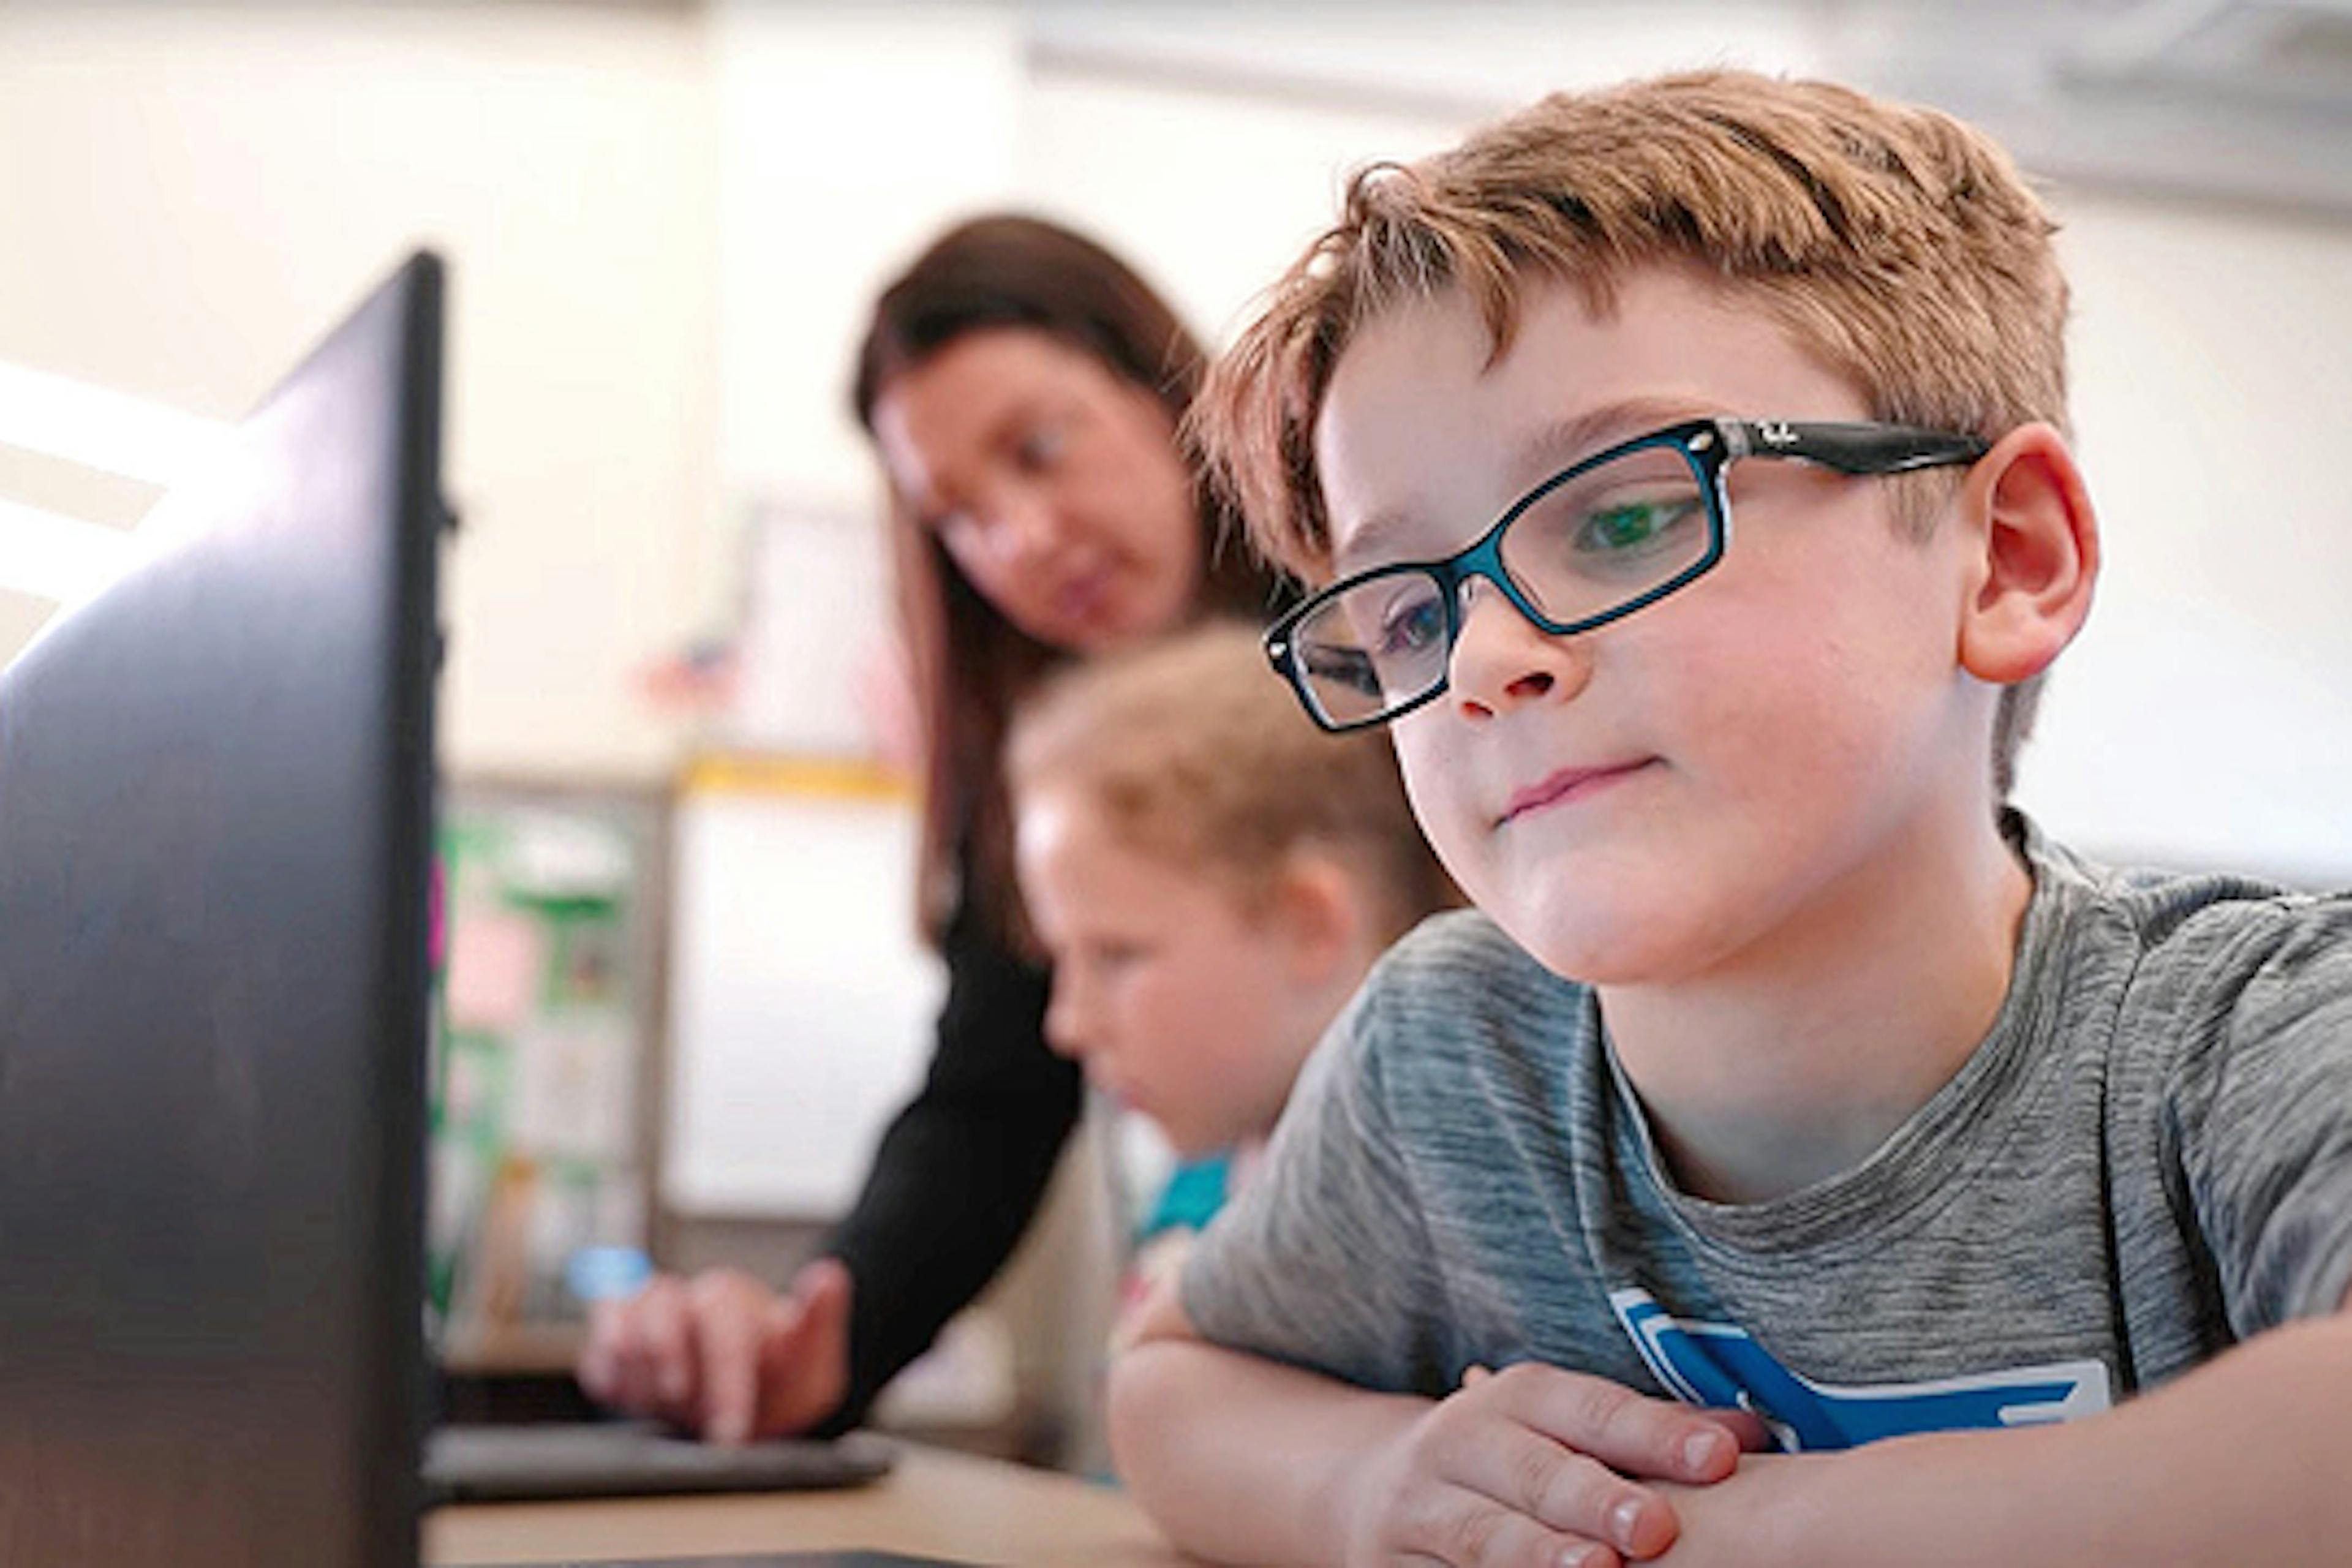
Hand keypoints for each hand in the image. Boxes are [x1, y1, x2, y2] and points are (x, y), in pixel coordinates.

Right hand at [577, 1257, 853, 1442]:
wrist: (750, 1392)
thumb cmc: (778, 1376)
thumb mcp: (811, 1360)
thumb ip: (818, 1321)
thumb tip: (827, 1275)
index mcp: (734, 1301)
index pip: (723, 1329)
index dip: (725, 1384)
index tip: (730, 1432)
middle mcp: (687, 1300)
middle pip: (662, 1313)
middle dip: (675, 1372)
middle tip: (691, 1412)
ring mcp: (648, 1315)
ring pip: (627, 1325)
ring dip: (642, 1376)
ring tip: (666, 1406)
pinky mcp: (616, 1338)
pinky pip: (598, 1345)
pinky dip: (607, 1370)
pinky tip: (626, 1393)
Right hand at [1335, 1362, 1769, 1567]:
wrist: (1367, 1493)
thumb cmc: (1505, 1458)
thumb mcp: (1560, 1427)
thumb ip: (1647, 1433)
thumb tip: (1753, 1436)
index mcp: (1518, 1398)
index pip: (1594, 1410)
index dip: (1656, 1435)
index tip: (1720, 1459)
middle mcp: (1464, 1442)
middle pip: (1537, 1471)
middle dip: (1596, 1499)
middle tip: (1657, 1527)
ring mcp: (1424, 1506)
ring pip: (1485, 1533)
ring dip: (1539, 1553)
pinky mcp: (1400, 1564)